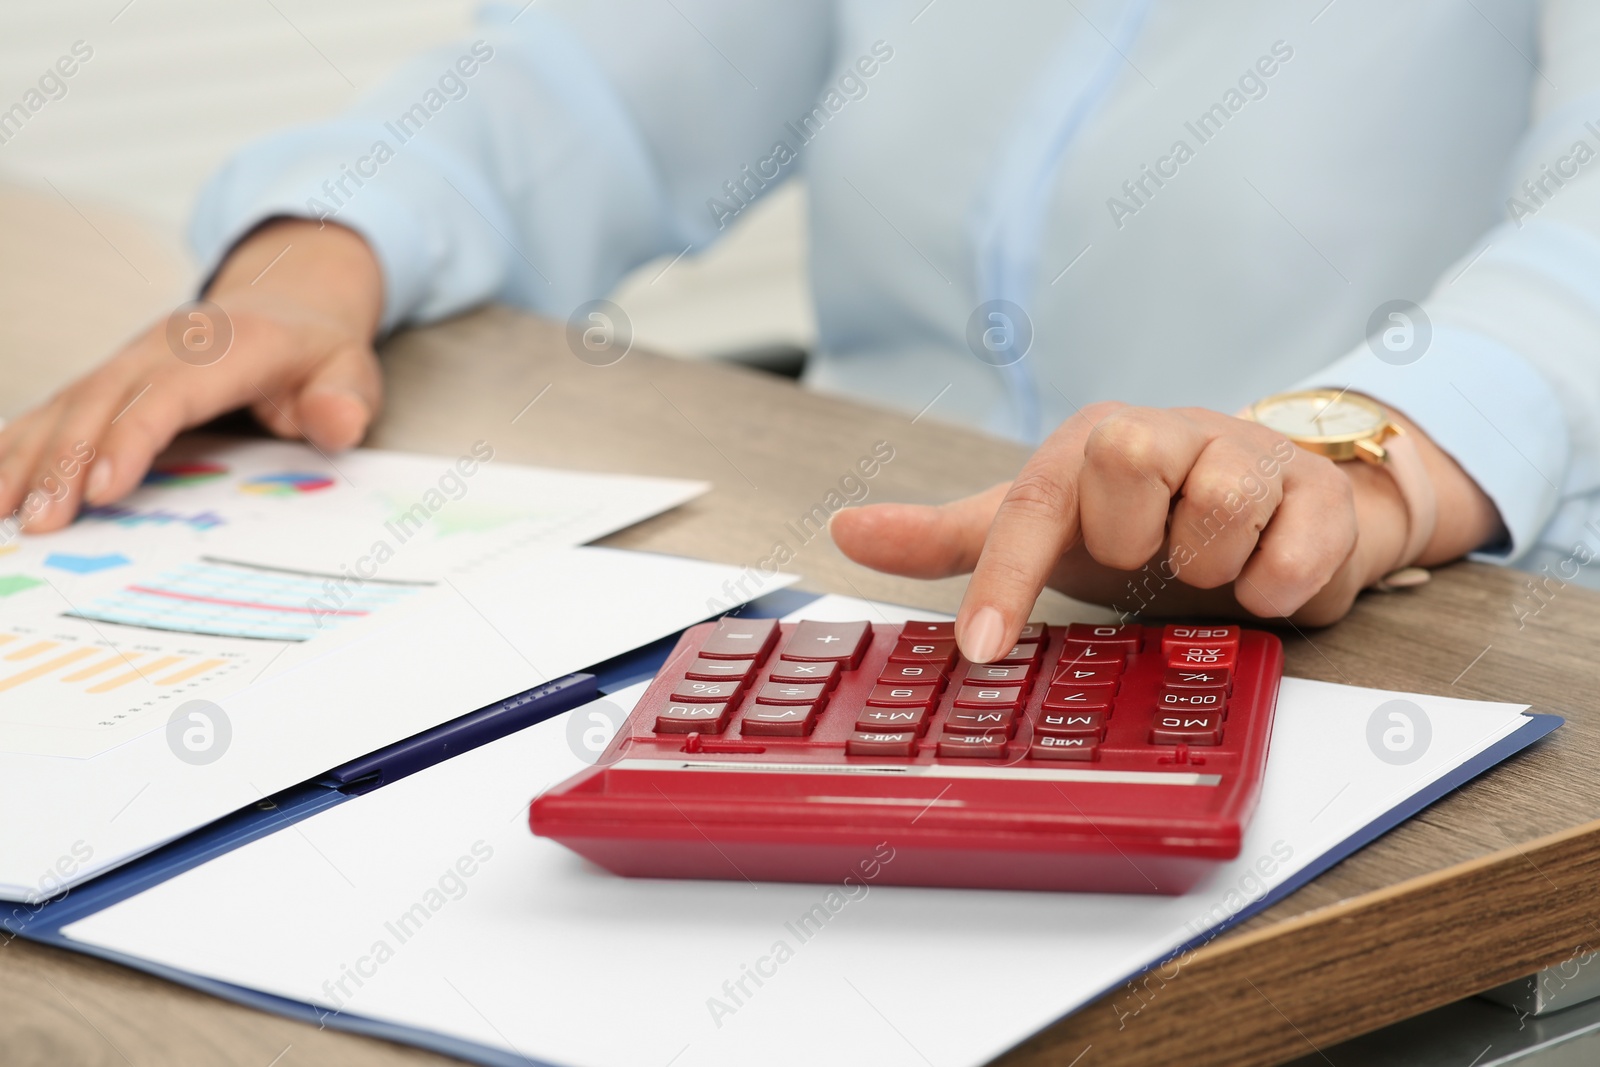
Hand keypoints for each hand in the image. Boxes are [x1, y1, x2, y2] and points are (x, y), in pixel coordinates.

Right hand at [0, 219, 383, 531]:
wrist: (286, 303)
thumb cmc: (316, 352)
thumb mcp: (352, 368)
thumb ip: (345, 398)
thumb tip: (338, 422)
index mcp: (225, 349)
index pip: (169, 395)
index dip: (132, 439)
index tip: (103, 490)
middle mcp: (163, 348)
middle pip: (102, 402)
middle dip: (64, 462)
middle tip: (39, 523)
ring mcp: (129, 361)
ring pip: (67, 405)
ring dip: (28, 458)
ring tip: (0, 512)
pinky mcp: (109, 379)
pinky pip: (56, 409)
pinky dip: (18, 444)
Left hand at [831, 402, 1500, 661]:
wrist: (1277, 515)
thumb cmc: (1145, 525)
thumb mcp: (1048, 535)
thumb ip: (951, 540)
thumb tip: (844, 530)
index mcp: (1090, 446)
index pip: (1031, 504)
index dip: (1001, 579)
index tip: (977, 652)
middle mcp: (1165, 433)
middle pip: (1129, 459)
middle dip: (1138, 538)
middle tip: (1151, 561)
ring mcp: (1245, 453)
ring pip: (1221, 501)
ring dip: (1211, 563)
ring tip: (1212, 571)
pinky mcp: (1315, 491)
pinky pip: (1297, 540)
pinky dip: (1278, 583)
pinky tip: (1267, 585)